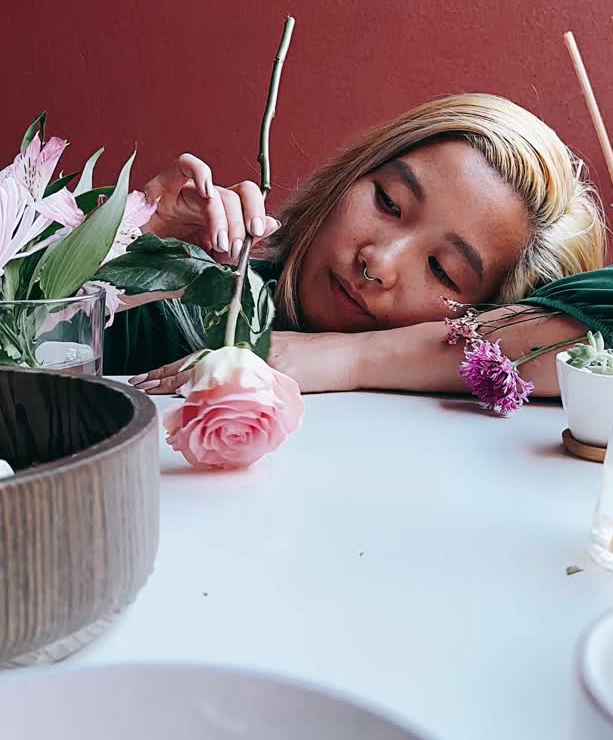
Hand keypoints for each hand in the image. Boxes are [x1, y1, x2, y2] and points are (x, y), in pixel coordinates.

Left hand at [130, 332, 365, 395]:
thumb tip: (224, 388)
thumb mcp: (280, 361)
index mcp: (246, 343)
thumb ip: (252, 369)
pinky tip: (193, 396)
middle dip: (165, 373)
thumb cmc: (319, 360)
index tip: (148, 375)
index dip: (172, 366)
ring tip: (151, 388)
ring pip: (210, 368)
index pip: (201, 355)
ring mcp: (258, 357)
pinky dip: (214, 388)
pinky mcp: (272, 369)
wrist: (348, 356)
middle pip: (198, 360)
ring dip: (178, 381)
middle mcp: (248, 347)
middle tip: (137, 382)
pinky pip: (236, 380)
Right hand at [142, 154, 280, 263]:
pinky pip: (183, 165)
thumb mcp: (209, 263)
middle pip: (235, 195)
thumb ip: (241, 243)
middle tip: (233, 248)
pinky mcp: (160, 187)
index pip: (246, 202)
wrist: (125, 277)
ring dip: (222, 215)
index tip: (256, 234)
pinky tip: (205, 191)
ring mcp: (183, 193)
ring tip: (217, 242)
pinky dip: (199, 171)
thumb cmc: (165, 269)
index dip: (257, 213)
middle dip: (239, 222)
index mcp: (217, 220)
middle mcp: (203, 203)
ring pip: (214, 189)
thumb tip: (274, 223)